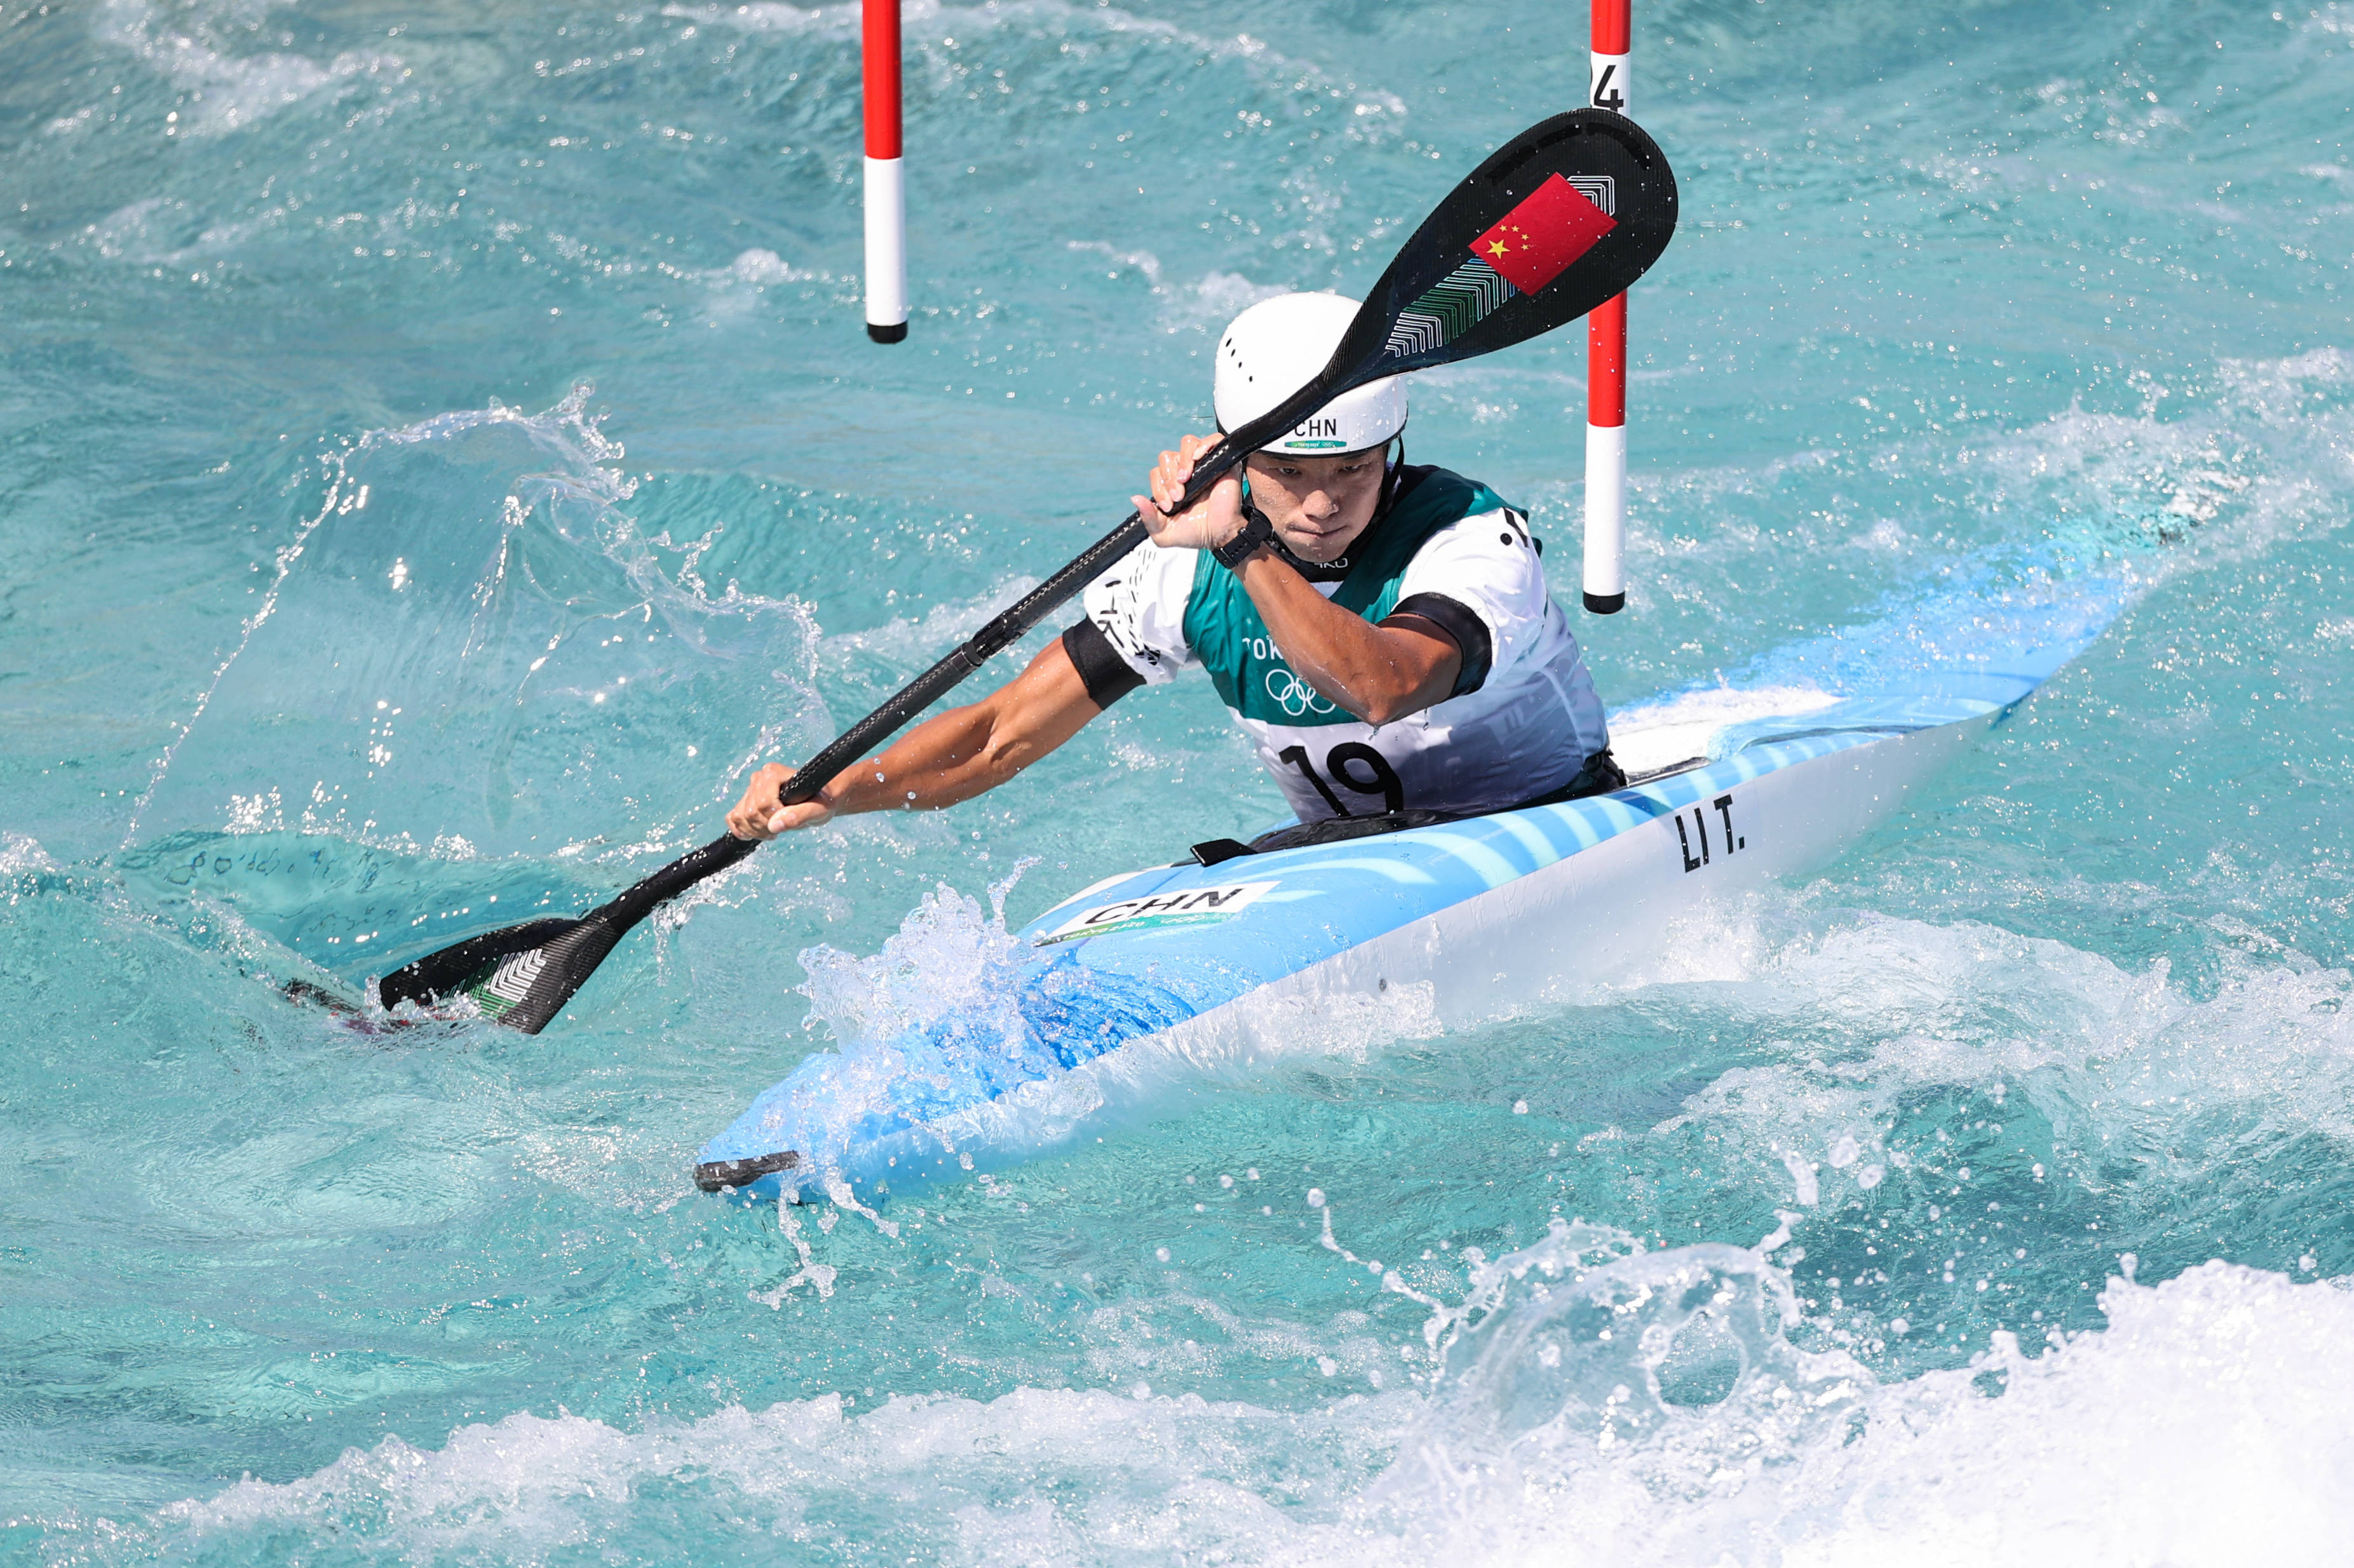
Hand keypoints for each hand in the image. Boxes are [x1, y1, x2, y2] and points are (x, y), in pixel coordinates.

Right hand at [726, 762, 833, 840]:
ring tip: (773, 831)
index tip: (789, 820)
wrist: (816, 801)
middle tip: (781, 830)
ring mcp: (750, 789)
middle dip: (765, 827)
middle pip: (750, 812)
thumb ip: (800, 815)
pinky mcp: (745, 800)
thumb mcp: (819, 810)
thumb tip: (775, 824)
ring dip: (755, 831)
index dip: (775, 818)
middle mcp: (759, 777)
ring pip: (740, 816)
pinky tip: (757, 833)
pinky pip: (733, 818)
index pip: (764, 803)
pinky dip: (742, 830)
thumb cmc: (819, 802)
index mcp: (774, 773)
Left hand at [1131, 433, 1243, 551]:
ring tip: (1186, 479)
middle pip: (1168, 456)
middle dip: (1169, 477)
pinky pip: (1213, 439)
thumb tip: (1135, 499)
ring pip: (1187, 443)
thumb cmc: (1195, 533)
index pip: (1157, 472)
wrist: (1220, 536)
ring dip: (1183, 461)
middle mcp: (1186, 470)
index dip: (1159, 487)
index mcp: (1172, 483)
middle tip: (1179, 496)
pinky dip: (1204, 444)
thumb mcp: (1164, 533)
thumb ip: (1148, 518)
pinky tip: (1198, 458)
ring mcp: (1204, 463)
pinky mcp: (1222, 459)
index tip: (1169, 505)